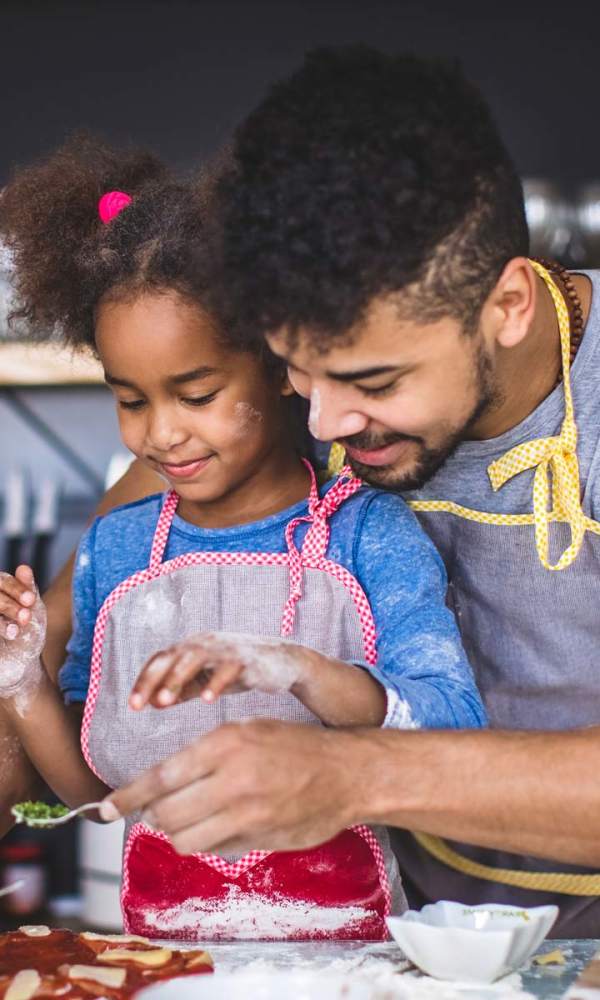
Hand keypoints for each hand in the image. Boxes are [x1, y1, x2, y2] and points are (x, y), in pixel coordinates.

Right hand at [0, 567, 45, 699]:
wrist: (20, 669)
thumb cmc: (27, 637)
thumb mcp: (33, 613)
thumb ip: (28, 590)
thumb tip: (23, 567)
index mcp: (0, 592)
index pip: (1, 581)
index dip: (16, 588)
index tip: (30, 600)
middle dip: (9, 605)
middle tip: (25, 617)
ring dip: (0, 620)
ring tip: (16, 633)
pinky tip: (9, 635)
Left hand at [101, 719, 372, 854]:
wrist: (347, 772)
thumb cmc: (294, 746)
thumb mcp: (247, 731)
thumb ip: (204, 756)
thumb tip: (161, 787)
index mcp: (225, 745)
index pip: (161, 777)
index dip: (126, 796)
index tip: (104, 808)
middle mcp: (232, 782)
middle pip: (166, 816)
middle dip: (154, 816)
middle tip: (159, 809)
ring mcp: (248, 816)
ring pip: (185, 840)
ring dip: (179, 833)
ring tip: (190, 818)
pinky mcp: (260, 840)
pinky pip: (216, 850)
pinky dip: (209, 841)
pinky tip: (223, 824)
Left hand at [129, 631, 305, 709]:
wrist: (284, 662)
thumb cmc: (239, 670)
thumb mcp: (205, 680)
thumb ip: (180, 690)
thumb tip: (150, 703)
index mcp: (191, 647)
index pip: (160, 660)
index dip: (144, 681)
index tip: (132, 706)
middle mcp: (206, 643)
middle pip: (173, 656)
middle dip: (154, 680)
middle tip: (140, 705)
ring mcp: (227, 648)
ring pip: (196, 657)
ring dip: (178, 678)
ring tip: (165, 701)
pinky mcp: (248, 658)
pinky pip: (229, 667)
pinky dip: (216, 682)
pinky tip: (207, 699)